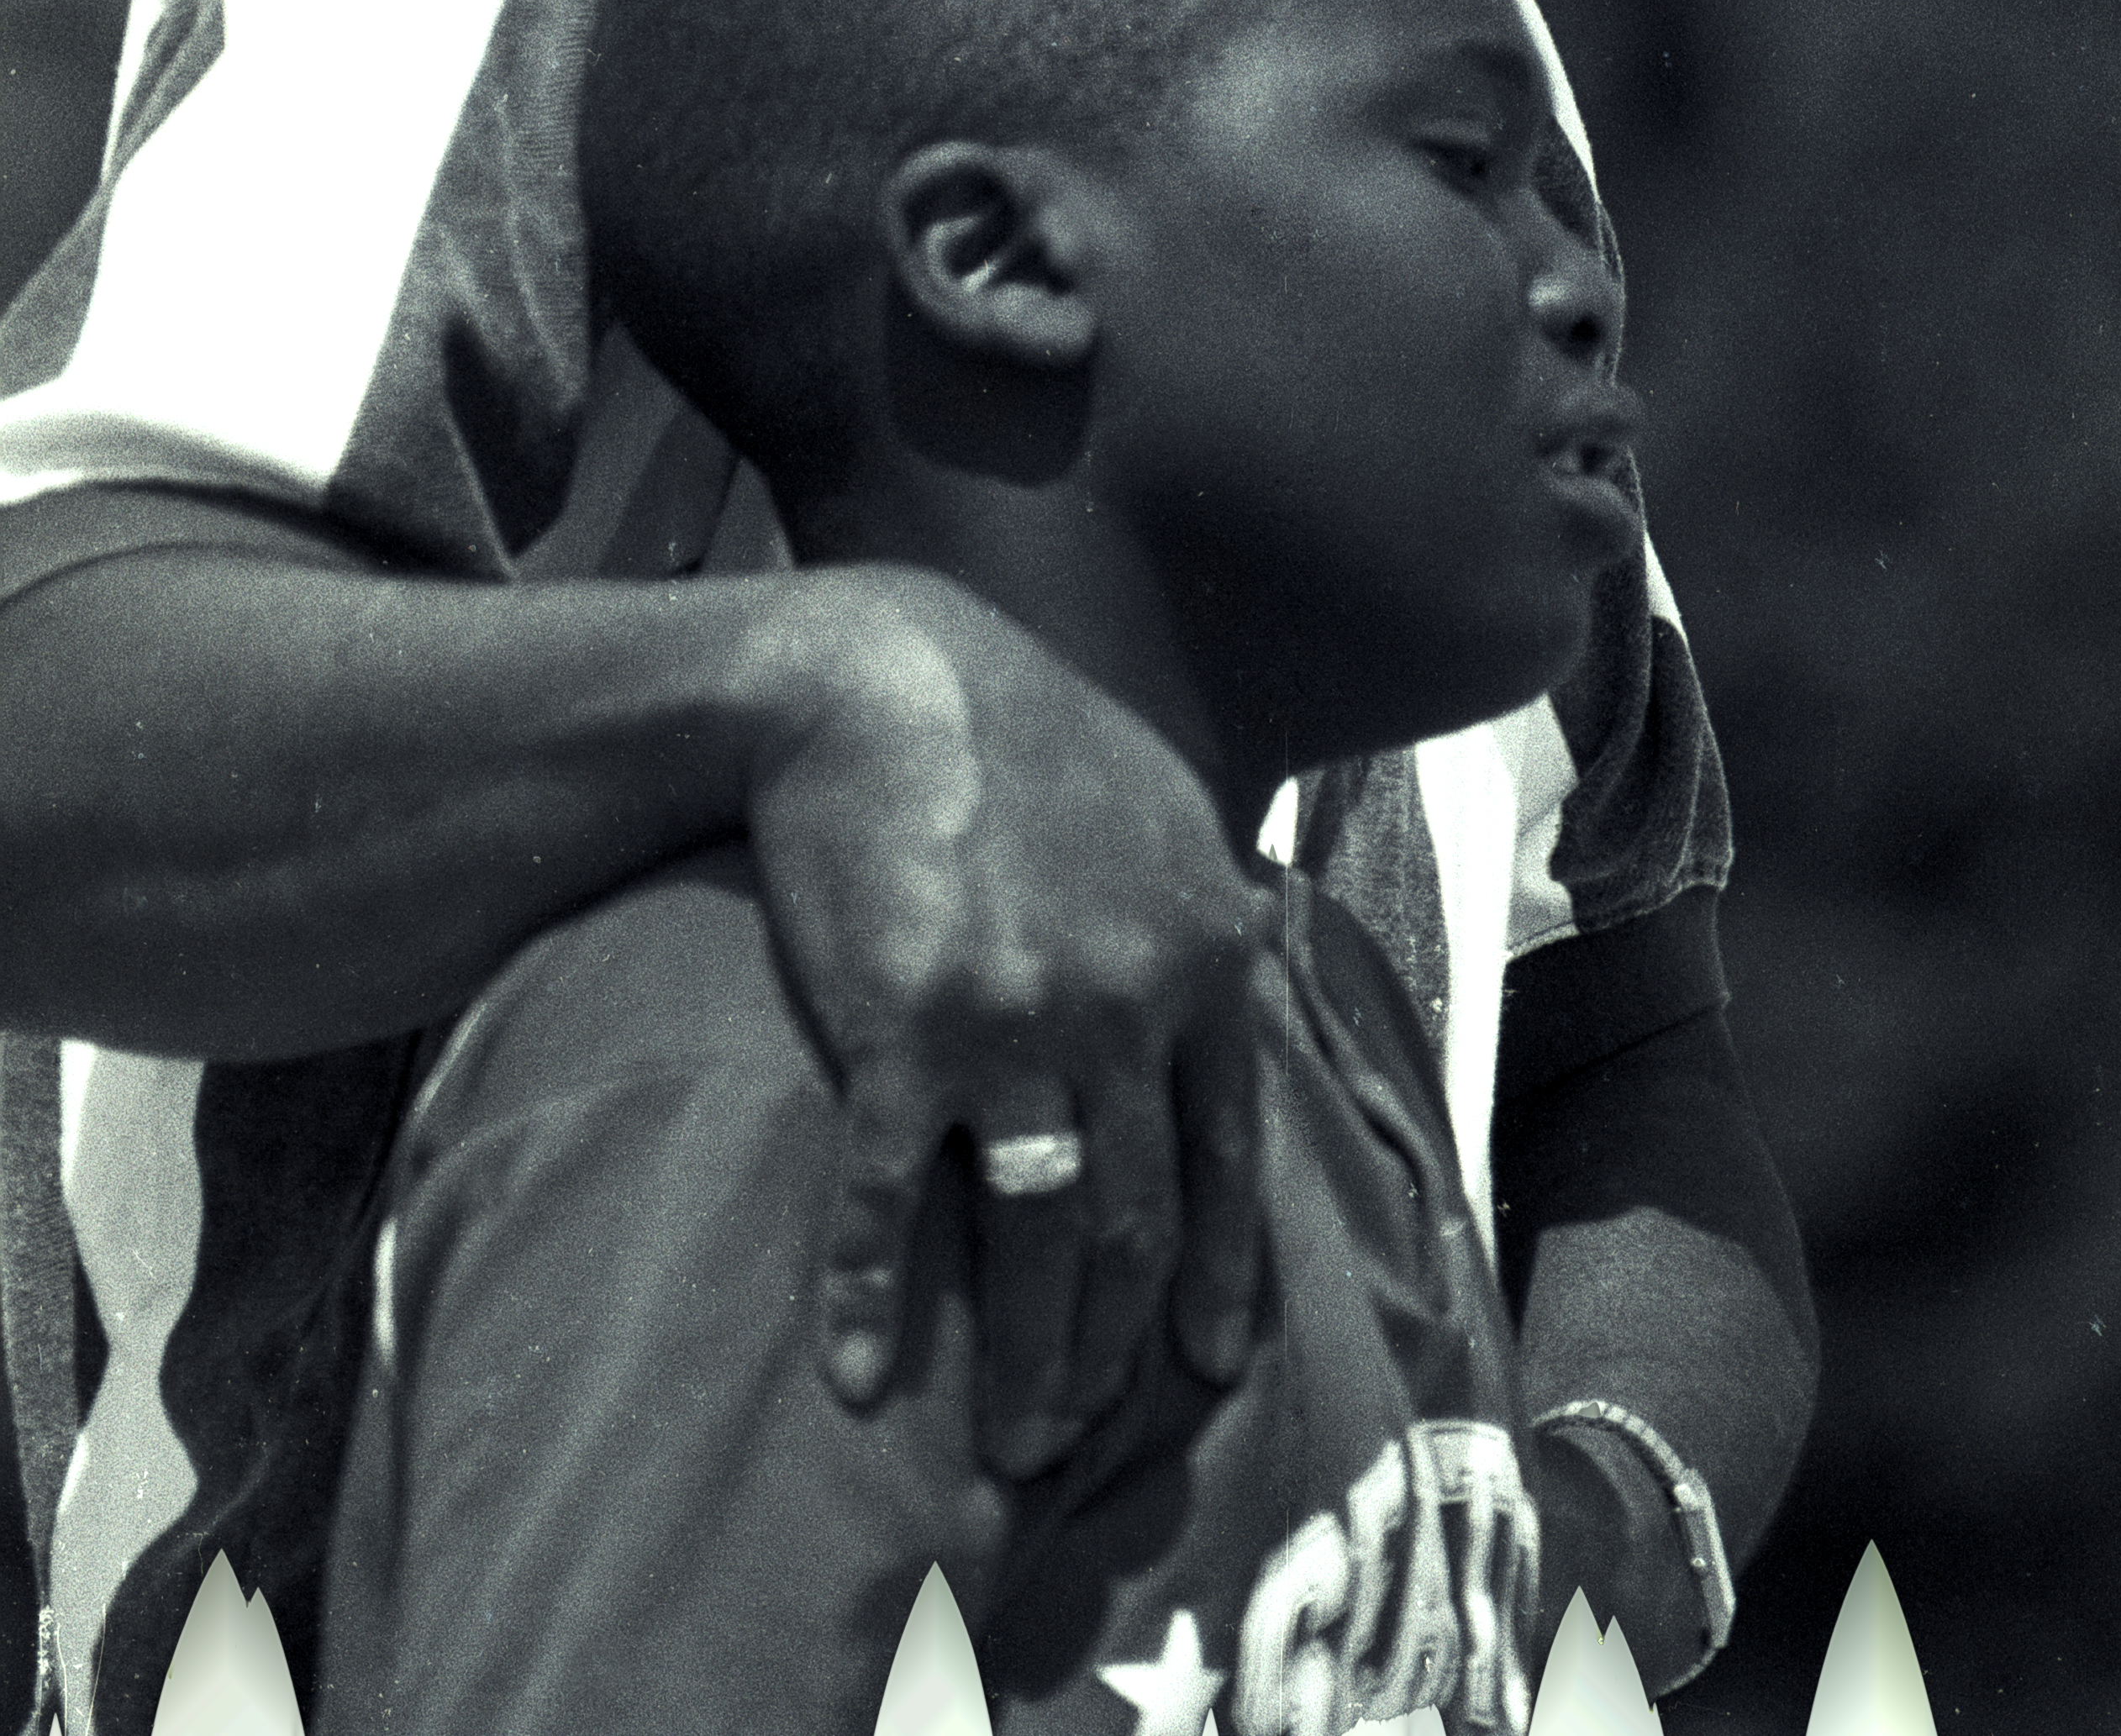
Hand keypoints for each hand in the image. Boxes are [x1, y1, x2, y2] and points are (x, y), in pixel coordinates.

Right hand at [741, 565, 1262, 1470]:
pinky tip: (858, 1377)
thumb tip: (1253, 950)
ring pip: (1043, 1237)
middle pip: (1139, 1219)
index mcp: (1204, 958)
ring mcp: (1021, 1028)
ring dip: (1029, 1360)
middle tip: (1079, 1434)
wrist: (879, 679)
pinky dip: (872, 1295)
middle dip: (1116, 1347)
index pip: (1231, 1152)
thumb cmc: (1019, 731)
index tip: (1206, 1358)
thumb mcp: (1161, 800)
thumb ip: (1210, 899)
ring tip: (1010, 1449)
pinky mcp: (906, 1035)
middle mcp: (1130, 1007)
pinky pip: (892, 1199)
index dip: (1218, 1269)